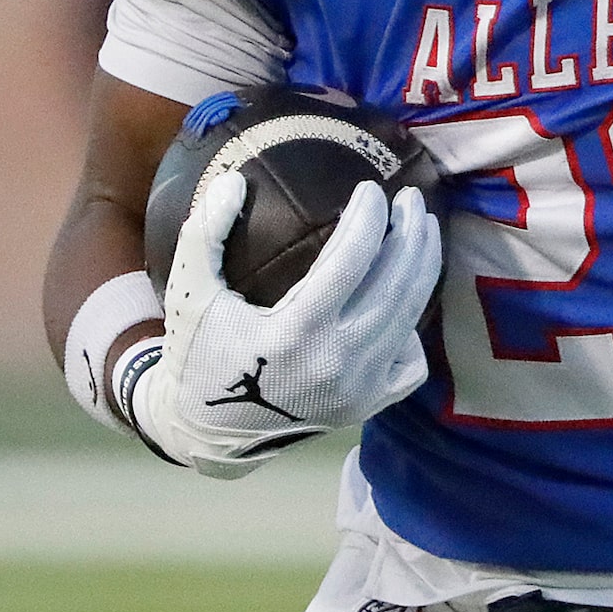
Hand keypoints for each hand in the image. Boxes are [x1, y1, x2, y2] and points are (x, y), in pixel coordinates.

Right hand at [146, 174, 443, 477]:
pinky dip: (412, 328)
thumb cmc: (198, 355)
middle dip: (411, 234)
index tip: (372, 189)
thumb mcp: (189, 293)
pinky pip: (410, 361)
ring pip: (411, 316)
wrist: (206, 431)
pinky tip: (404, 300)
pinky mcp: (369, 404)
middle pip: (397, 284)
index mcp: (297, 331)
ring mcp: (360, 387)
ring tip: (422, 230)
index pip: (352, 260)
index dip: (369, 218)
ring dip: (423, 268)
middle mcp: (338, 360)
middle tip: (412, 199)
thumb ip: (205, 234)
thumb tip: (233, 180)